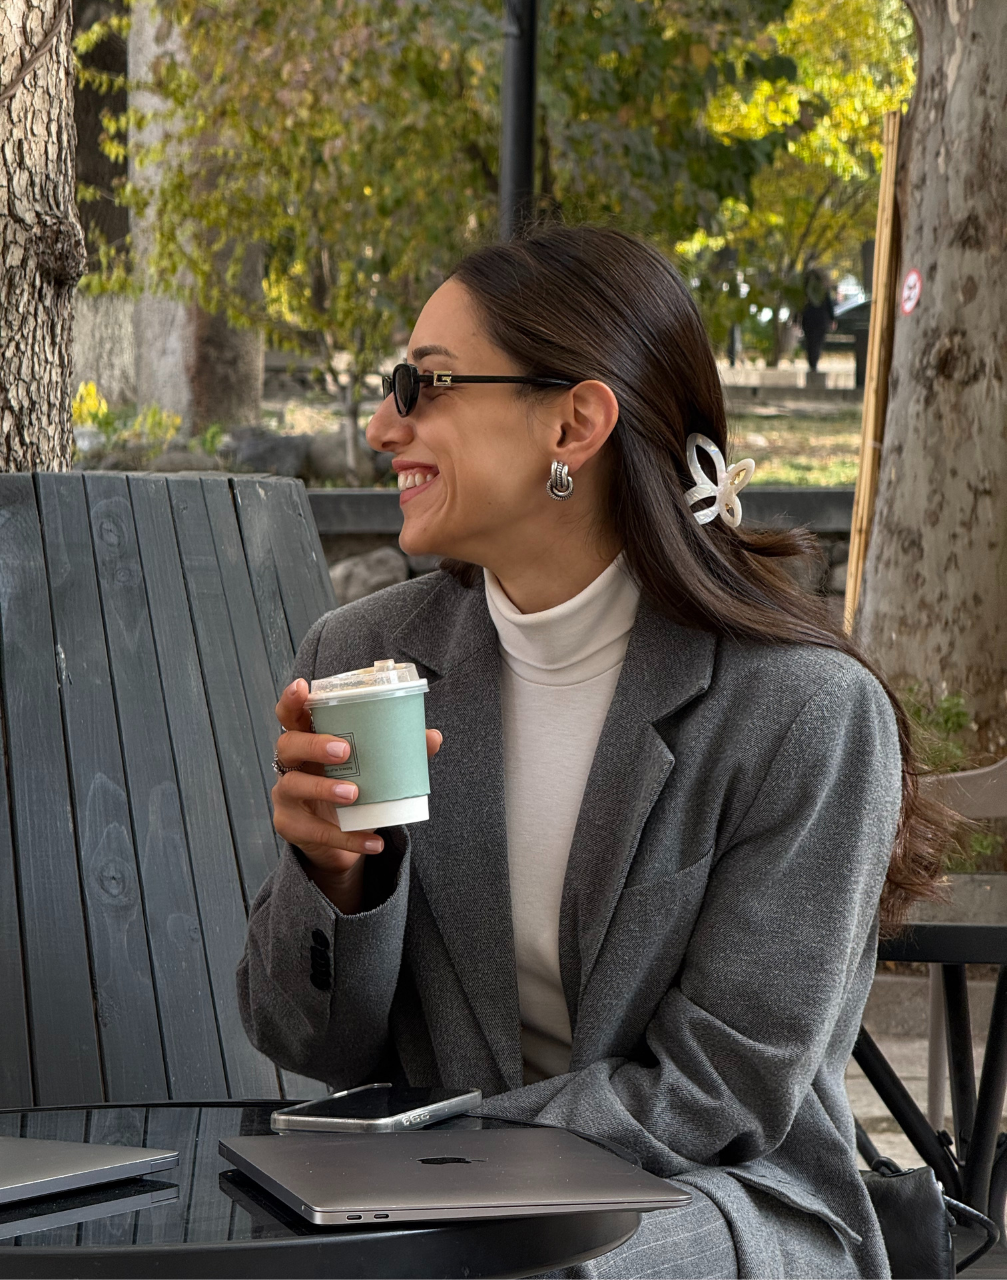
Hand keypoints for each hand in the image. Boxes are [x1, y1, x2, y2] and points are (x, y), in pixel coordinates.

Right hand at [272, 678, 441, 912]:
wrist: (341, 840)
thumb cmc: (353, 788)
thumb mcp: (372, 768)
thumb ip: (398, 751)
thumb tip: (433, 737)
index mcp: (308, 739)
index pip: (291, 715)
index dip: (292, 700)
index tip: (302, 687)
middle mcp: (291, 764)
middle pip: (288, 744)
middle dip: (314, 744)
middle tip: (344, 750)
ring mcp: (286, 795)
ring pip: (293, 786)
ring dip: (324, 788)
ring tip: (354, 794)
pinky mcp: (291, 826)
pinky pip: (315, 832)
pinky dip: (347, 837)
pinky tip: (372, 842)